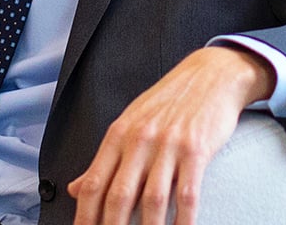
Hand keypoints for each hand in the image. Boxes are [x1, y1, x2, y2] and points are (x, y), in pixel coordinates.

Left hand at [67, 46, 274, 224]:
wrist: (210, 75)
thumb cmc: (168, 102)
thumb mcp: (130, 123)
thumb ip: (104, 159)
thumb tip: (75, 188)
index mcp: (118, 134)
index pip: (94, 184)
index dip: (85, 216)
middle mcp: (140, 140)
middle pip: (119, 196)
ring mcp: (168, 145)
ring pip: (152, 200)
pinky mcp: (196, 150)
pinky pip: (187, 195)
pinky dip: (182, 221)